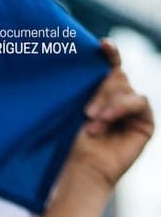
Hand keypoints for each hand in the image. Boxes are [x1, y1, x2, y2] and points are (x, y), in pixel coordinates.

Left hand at [67, 40, 153, 190]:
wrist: (81, 171)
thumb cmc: (71, 145)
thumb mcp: (76, 109)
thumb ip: (87, 86)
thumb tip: (95, 54)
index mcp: (101, 94)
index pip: (108, 67)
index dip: (108, 53)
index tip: (101, 44)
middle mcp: (118, 100)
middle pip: (116, 76)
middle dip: (101, 90)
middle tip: (86, 111)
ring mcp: (132, 111)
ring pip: (125, 88)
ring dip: (108, 103)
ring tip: (92, 121)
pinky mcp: (145, 122)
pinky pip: (138, 102)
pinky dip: (121, 108)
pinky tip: (107, 120)